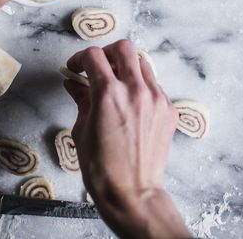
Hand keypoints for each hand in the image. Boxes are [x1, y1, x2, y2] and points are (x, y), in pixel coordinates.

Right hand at [64, 40, 188, 238]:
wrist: (132, 194)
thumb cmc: (101, 168)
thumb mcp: (81, 129)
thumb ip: (81, 99)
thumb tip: (73, 83)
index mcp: (109, 93)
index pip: (93, 55)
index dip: (79, 59)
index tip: (75, 68)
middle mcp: (135, 90)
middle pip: (123, 48)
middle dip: (106, 53)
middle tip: (98, 67)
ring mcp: (155, 99)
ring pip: (142, 63)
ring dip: (126, 67)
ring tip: (116, 84)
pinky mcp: (168, 110)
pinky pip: (154, 85)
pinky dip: (140, 86)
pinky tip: (131, 104)